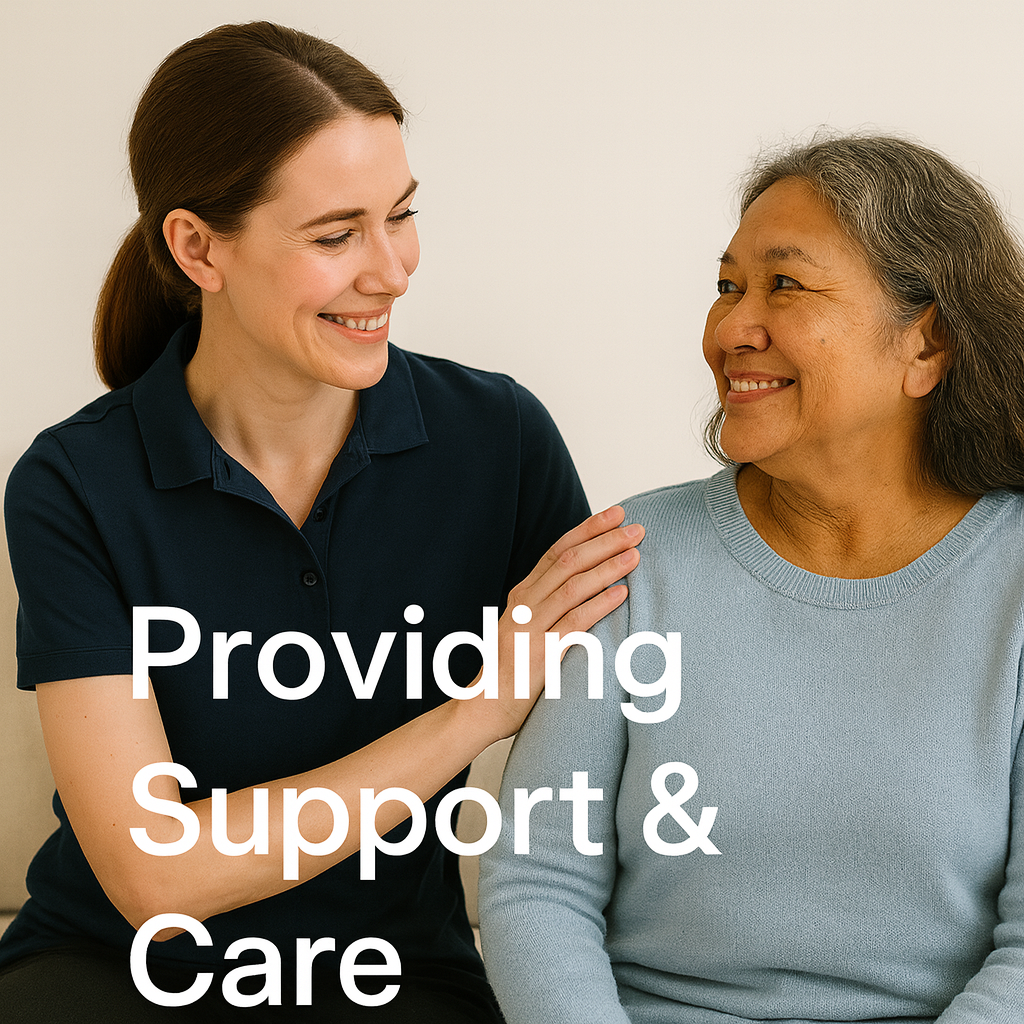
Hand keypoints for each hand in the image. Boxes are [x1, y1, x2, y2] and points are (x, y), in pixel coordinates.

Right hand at [463, 506, 643, 740]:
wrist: (480, 709)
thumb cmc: (510, 670)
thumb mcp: (524, 627)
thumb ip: (547, 605)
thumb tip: (586, 584)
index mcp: (522, 593)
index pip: (558, 550)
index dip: (589, 529)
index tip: (617, 514)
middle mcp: (524, 603)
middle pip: (568, 561)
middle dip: (604, 541)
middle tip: (636, 529)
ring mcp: (529, 627)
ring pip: (572, 586)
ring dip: (606, 567)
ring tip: (635, 555)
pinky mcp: (539, 654)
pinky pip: (573, 623)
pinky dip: (598, 605)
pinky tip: (621, 594)